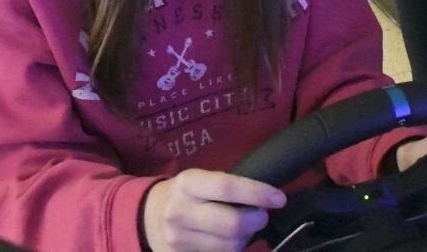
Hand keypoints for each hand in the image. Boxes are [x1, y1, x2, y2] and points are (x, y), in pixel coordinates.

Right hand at [141, 169, 283, 251]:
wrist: (147, 217)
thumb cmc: (185, 195)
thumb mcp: (199, 181)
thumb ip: (226, 188)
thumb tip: (267, 198)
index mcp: (187, 184)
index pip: (227, 187)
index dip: (257, 193)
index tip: (279, 198)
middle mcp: (180, 212)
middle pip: (232, 224)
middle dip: (256, 221)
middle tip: (261, 216)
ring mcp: (178, 240)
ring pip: (230, 247)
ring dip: (245, 240)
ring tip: (241, 230)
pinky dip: (231, 251)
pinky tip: (227, 243)